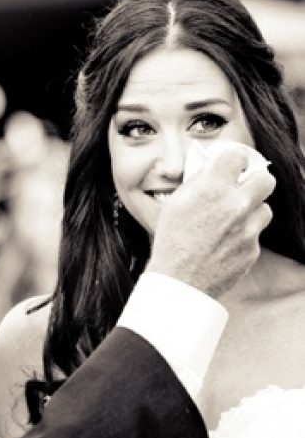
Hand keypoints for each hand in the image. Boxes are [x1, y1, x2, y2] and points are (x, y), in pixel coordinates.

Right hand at [146, 144, 274, 297]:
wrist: (178, 280)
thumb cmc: (171, 241)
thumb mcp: (175, 203)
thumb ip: (198, 183)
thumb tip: (212, 170)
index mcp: (212, 188)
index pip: (237, 156)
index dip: (233, 160)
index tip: (230, 165)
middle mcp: (235, 205)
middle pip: (266, 178)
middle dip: (255, 181)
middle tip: (242, 188)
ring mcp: (248, 229)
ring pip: (265, 208)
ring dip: (251, 210)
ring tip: (232, 220)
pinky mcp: (253, 250)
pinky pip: (256, 235)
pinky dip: (244, 236)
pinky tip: (225, 243)